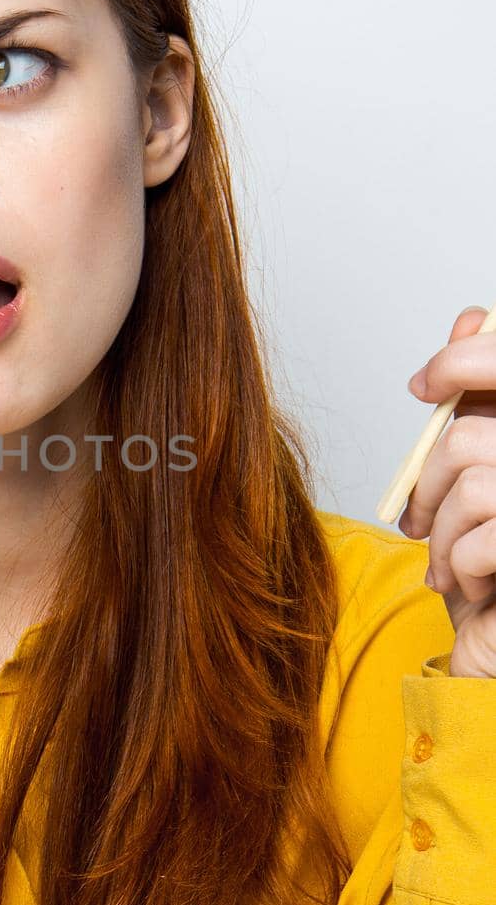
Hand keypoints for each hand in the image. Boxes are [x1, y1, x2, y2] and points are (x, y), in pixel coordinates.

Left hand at [398, 305, 495, 676]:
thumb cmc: (494, 565)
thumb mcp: (479, 474)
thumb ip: (480, 401)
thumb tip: (470, 317)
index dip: (463, 361)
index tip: (421, 385)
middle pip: (471, 435)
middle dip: (427, 482)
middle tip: (415, 521)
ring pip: (469, 484)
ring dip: (438, 532)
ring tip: (446, 565)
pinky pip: (484, 539)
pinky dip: (459, 565)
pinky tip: (471, 587)